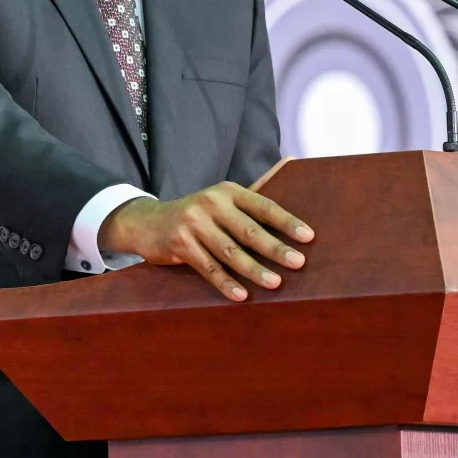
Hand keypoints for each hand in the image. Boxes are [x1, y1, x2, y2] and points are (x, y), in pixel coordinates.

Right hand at [98, 183, 313, 301]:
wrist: (148, 222)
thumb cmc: (199, 213)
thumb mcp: (223, 197)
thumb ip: (257, 189)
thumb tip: (293, 161)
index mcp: (229, 191)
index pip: (264, 206)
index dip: (287, 222)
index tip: (309, 237)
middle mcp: (211, 204)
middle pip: (249, 230)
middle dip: (275, 248)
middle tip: (298, 262)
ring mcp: (194, 225)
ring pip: (230, 252)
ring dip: (254, 270)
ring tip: (275, 283)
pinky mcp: (180, 245)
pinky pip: (208, 268)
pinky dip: (226, 283)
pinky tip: (242, 295)